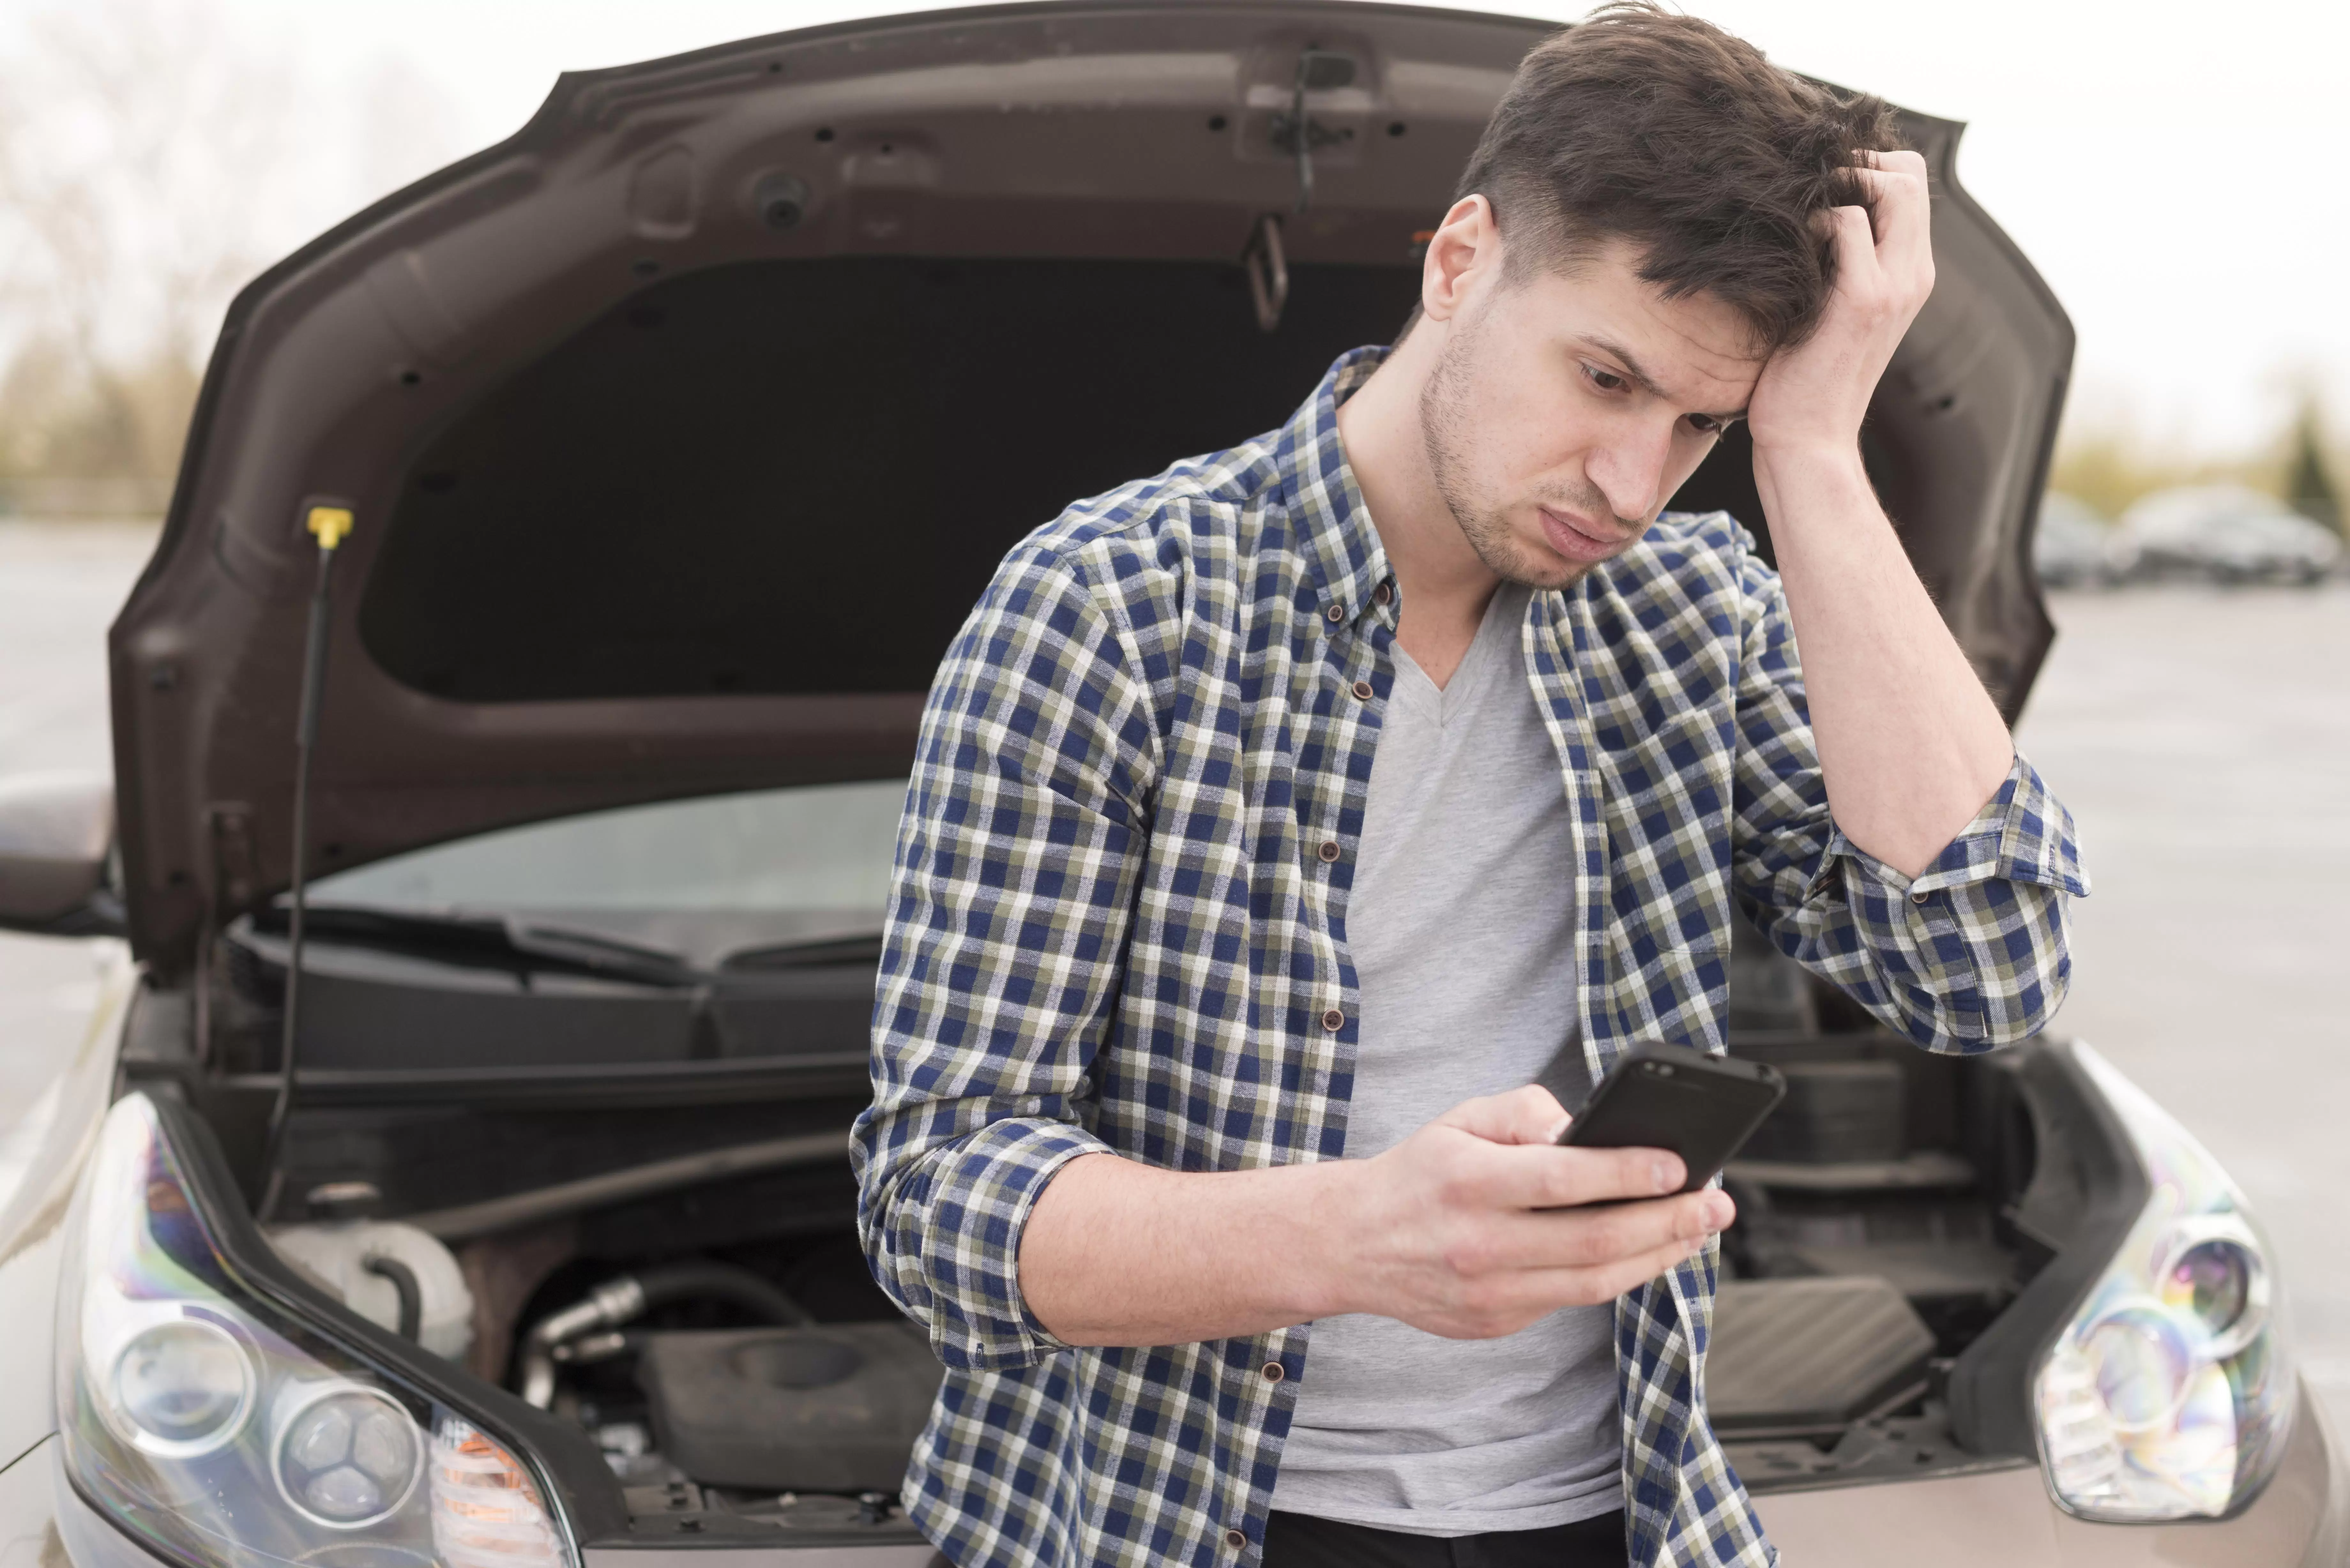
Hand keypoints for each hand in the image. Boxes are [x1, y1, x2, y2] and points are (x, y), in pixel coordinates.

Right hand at [1327, 1084, 1733, 1339]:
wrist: (1353, 1244)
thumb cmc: (1420, 1173)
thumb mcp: (1460, 1120)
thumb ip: (1524, 1112)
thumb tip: (1585, 1131)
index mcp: (1469, 1181)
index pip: (1564, 1179)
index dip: (1629, 1173)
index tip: (1681, 1166)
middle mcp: (1480, 1242)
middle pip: (1595, 1239)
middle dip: (1668, 1222)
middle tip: (1717, 1205)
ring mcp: (1489, 1292)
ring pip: (1595, 1281)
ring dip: (1658, 1255)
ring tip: (1697, 1231)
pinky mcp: (1496, 1322)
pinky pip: (1572, 1299)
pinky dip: (1618, 1275)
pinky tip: (1648, 1252)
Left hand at [1746, 149, 1935, 461]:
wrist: (1809, 441)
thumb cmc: (1805, 379)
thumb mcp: (1830, 312)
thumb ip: (1838, 267)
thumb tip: (1808, 220)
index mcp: (1910, 274)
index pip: (1910, 184)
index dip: (1867, 168)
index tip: (1819, 187)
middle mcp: (1913, 273)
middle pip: (1908, 172)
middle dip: (1857, 164)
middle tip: (1807, 191)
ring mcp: (1894, 284)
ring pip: (1890, 185)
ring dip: (1838, 185)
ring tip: (1797, 215)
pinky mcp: (1862, 298)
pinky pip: (1848, 222)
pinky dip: (1815, 219)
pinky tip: (1786, 249)